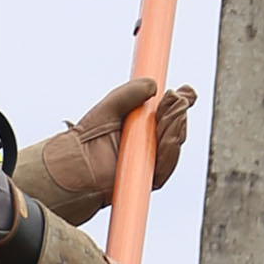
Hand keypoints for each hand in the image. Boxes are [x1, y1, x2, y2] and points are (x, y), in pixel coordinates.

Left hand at [35, 80, 200, 219]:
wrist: (76, 160)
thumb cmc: (90, 133)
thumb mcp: (113, 104)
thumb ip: (132, 92)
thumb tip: (154, 85)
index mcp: (147, 125)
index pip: (172, 112)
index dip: (182, 102)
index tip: (187, 90)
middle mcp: (153, 143)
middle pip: (177, 127)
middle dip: (178, 111)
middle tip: (173, 96)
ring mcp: (153, 161)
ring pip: (174, 143)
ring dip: (176, 126)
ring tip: (171, 110)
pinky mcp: (150, 179)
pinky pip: (166, 164)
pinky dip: (169, 148)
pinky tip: (169, 135)